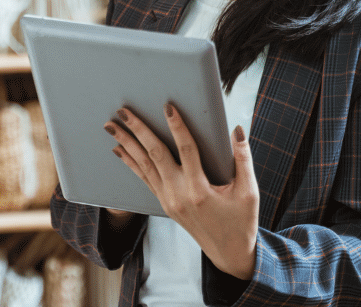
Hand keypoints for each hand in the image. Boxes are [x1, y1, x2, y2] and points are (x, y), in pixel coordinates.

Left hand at [105, 104, 258, 278]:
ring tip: (111, 125)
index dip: (177, 127)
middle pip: (155, 155)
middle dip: (138, 130)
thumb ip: (243, 158)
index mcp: (200, 190)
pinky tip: (120, 148)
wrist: (229, 253)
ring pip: (144, 166)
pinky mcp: (164, 204)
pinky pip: (144, 178)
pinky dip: (131, 162)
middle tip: (123, 110)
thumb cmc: (241, 221)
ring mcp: (168, 201)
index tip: (167, 107)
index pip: (186, 150)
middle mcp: (179, 195)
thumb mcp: (249, 191)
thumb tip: (236, 129)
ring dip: (127, 143)